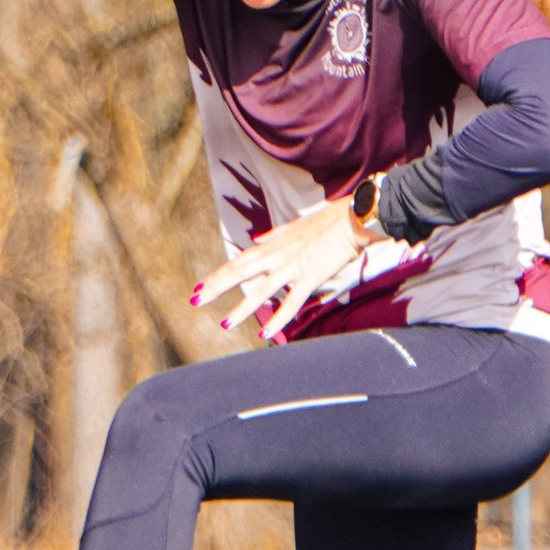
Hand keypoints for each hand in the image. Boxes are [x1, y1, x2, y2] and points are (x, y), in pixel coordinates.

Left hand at [194, 196, 370, 341]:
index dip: (219, 274)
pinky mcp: (311, 275)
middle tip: (195, 301)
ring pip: (261, 290)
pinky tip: (266, 332)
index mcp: (274, 244)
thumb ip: (276, 236)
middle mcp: (278, 255)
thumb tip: (258, 241)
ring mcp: (293, 266)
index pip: (239, 261)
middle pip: (240, 272)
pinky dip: (279, 317)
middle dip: (216, 287)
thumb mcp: (297, 225)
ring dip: (242, 308)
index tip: (201, 286)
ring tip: (225, 324)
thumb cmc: (331, 219)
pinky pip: (292, 301)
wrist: (354, 217)